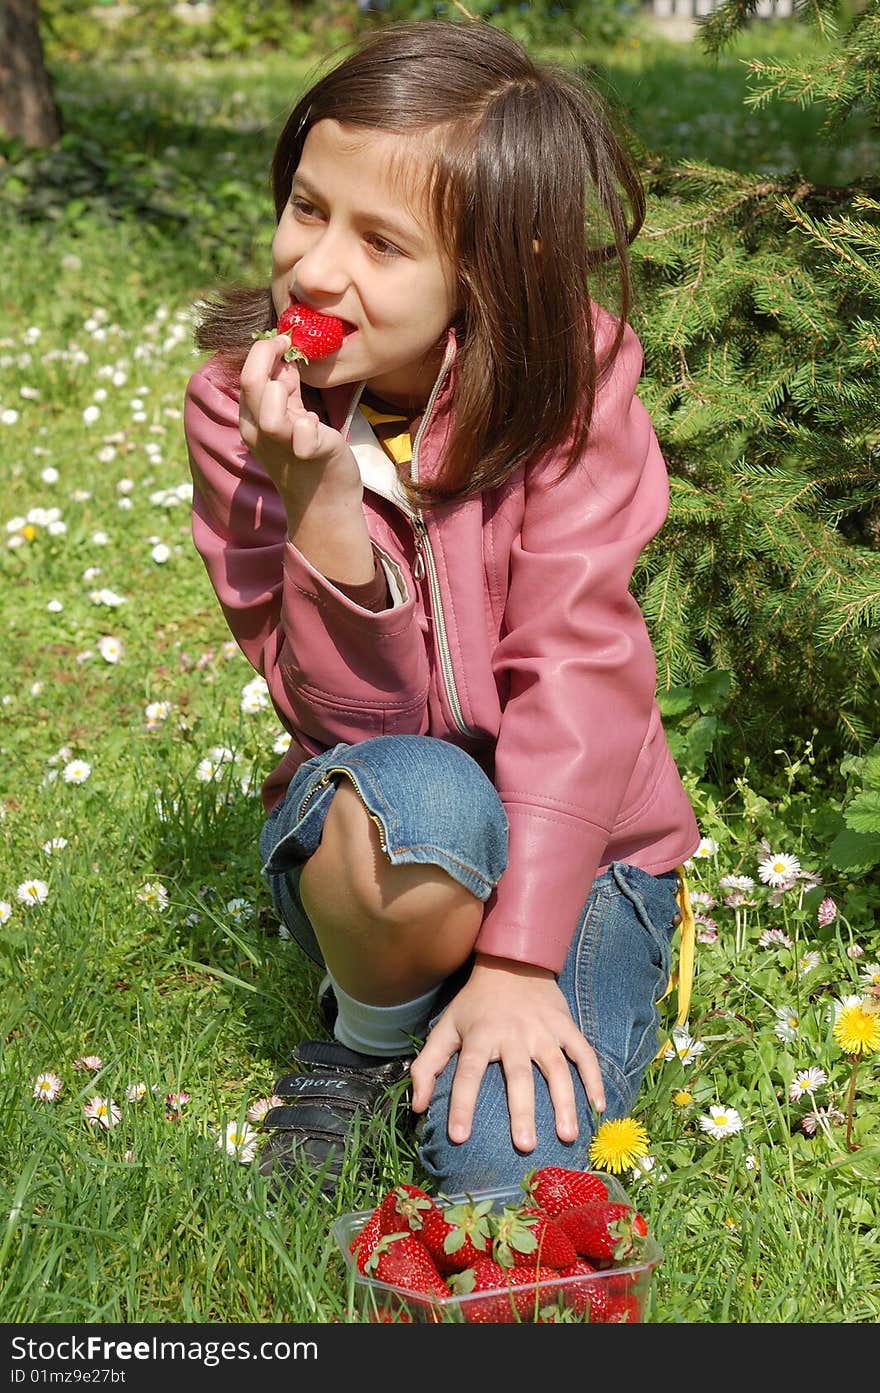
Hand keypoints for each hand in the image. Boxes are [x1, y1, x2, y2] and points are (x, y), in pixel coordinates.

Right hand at [238, 333, 360, 505]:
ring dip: (284, 388)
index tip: (284, 341)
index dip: (264, 351)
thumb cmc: (310, 456)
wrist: (326, 502)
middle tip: (289, 345)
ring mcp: (282, 444)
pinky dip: (310, 423)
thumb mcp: (290, 417)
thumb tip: (284, 358)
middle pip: (252, 381)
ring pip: (269, 404)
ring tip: (300, 402)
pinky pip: (303, 430)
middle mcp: (259, 432)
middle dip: (269, 353)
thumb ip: (285, 389)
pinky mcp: (308, 453)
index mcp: (252, 421)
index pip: (246, 375)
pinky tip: (318, 429)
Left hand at [409, 954, 605, 1152]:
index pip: (468, 1073)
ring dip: (564, 1102)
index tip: (459, 1137)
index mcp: (480, 1035)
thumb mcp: (445, 1028)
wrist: (512, 962)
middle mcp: (513, 1033)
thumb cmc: (475, 1004)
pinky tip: (598, 1107)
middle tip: (525, 1147)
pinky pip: (584, 1053)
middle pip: (517, 1075)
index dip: (462, 1104)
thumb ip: (427, 1067)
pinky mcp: (565, 1026)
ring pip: (556, 1068)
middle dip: (521, 1112)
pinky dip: (594, 1078)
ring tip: (567, 1136)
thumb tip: (418, 1108)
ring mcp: (543, 1030)